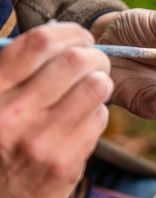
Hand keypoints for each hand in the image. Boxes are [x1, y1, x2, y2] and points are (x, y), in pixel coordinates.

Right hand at [0, 23, 112, 197]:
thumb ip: (10, 77)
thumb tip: (53, 44)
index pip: (38, 43)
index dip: (68, 33)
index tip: (79, 37)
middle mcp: (14, 115)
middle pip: (76, 61)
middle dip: (94, 54)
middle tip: (96, 60)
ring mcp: (43, 142)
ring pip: (96, 87)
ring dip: (101, 80)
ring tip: (94, 86)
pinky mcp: (66, 164)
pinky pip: (99, 119)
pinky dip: (99, 111)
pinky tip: (87, 117)